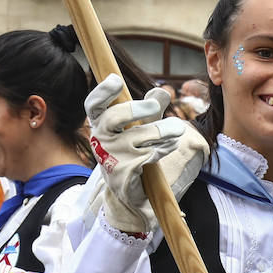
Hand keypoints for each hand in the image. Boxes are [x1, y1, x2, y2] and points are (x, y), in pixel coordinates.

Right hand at [85, 74, 202, 233]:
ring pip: (140, 136)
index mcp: (100, 124)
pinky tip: (171, 144)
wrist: (127, 193)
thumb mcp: (138, 128)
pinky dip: (164, 147)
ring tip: (178, 128)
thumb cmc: (131, 152)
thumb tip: (163, 90)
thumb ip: (150, 109)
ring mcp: (112, 157)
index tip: (116, 80)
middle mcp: (101, 139)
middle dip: (136, 109)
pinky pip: (150, 154)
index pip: (93, 105)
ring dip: (163, 131)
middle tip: (156, 106)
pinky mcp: (124, 172)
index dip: (103, 92)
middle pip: (114, 117)